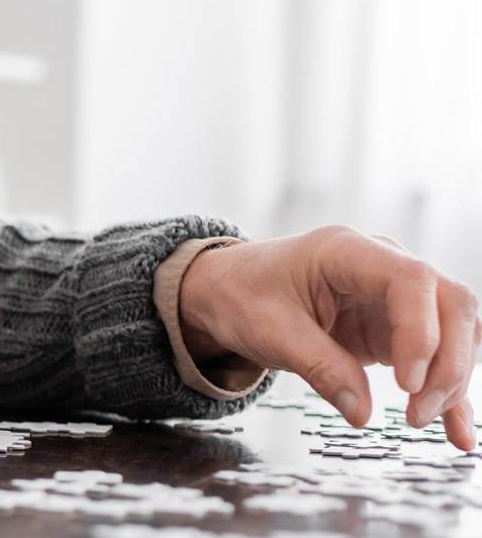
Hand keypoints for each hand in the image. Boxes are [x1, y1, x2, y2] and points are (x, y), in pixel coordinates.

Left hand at [180, 225, 478, 449]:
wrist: (227, 289)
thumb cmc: (243, 294)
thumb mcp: (269, 330)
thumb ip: (318, 366)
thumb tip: (361, 413)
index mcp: (346, 251)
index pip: (411, 279)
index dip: (421, 331)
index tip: (407, 383)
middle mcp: (381, 266)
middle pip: (449, 303)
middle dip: (446, 362)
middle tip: (417, 411)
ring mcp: (392, 296)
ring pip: (454, 330)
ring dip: (449, 378)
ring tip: (419, 420)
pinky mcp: (393, 326)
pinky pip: (434, 356)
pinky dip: (446, 392)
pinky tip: (456, 431)